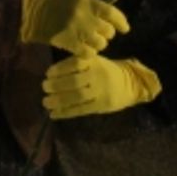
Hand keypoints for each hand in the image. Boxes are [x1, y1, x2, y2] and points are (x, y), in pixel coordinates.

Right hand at [20, 0, 128, 54]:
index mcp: (88, 3)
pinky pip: (89, 53)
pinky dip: (90, 52)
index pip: (113, 13)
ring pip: (101, 44)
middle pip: (108, 31)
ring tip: (92, 40)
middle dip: (107, 33)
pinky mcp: (70, 44)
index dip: (122, 22)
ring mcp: (78, 32)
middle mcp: (85, 17)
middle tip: (101, 32)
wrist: (36, 16)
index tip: (125, 28)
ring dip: (99, 43)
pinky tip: (85, 48)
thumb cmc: (61, 4)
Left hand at [42, 54, 160, 119]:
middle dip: (56, 85)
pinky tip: (54, 114)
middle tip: (45, 87)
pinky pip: (81, 109)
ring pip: (77, 96)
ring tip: (46, 102)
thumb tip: (51, 75)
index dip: (59, 69)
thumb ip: (77, 65)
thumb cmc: (106, 71)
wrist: (131, 84)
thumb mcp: (95, 61)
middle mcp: (98, 76)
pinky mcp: (101, 105)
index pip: (74, 63)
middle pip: (74, 81)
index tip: (48, 73)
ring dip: (59, 100)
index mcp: (95, 62)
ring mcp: (100, 91)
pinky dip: (66, 112)